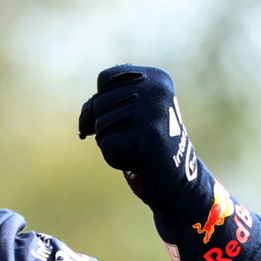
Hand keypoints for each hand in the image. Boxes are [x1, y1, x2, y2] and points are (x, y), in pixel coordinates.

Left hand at [78, 65, 260, 260]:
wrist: (175, 182)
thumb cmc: (145, 148)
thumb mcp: (124, 117)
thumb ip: (100, 106)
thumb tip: (84, 122)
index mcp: (155, 77)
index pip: (105, 78)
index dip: (101, 104)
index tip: (120, 121)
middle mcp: (157, 87)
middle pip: (99, 103)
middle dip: (107, 128)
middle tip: (135, 140)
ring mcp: (155, 109)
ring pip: (101, 126)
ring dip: (112, 145)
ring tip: (138, 149)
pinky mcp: (150, 132)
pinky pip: (108, 145)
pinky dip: (116, 159)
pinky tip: (139, 160)